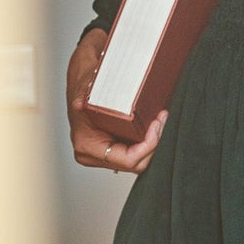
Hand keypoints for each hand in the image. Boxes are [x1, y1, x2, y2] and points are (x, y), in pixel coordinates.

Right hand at [66, 28, 165, 174]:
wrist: (82, 79)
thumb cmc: (85, 83)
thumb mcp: (89, 87)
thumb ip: (90, 98)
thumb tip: (88, 103)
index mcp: (87, 146)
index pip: (127, 160)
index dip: (148, 145)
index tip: (156, 124)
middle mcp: (92, 154)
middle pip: (136, 163)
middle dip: (154, 144)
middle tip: (161, 120)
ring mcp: (101, 154)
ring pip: (137, 160)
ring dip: (152, 142)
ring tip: (160, 120)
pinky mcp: (111, 148)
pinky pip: (134, 152)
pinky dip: (146, 141)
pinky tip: (153, 124)